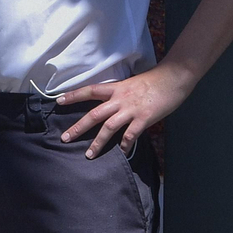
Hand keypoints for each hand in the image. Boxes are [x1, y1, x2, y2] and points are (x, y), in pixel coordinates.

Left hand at [58, 63, 195, 158]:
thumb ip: (120, 95)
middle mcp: (120, 99)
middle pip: (94, 114)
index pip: (90, 91)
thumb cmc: (154, 80)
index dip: (73, 95)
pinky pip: (130, 135)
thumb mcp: (132, 84)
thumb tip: (112, 105)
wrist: (173, 77)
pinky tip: (121, 152)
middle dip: (78, 127)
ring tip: (89, 154)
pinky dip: (125, 145)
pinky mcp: (144, 118)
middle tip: (64, 138)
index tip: (58, 101)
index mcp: (116, 88)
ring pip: (108, 127)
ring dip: (97, 142)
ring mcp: (131, 109)